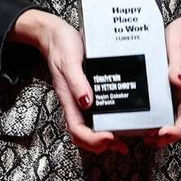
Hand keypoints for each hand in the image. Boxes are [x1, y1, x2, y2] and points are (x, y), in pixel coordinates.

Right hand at [10, 9, 128, 154]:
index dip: (93, 140)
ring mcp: (82, 100)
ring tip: (125, 141)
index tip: (110, 138)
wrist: (56, 35)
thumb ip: (77, 81)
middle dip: (102, 145)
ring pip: (92, 128)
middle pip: (84, 135)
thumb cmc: (60, 46)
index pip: (77, 130)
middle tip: (122, 146)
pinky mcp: (90, 93)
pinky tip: (123, 120)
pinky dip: (110, 122)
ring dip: (107, 139)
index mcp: (68, 99)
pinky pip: (98, 114)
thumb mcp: (69, 61)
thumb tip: (86, 102)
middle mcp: (76, 104)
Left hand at [148, 11, 180, 147]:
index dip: (177, 130)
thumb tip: (178, 82)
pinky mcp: (166, 90)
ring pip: (171, 120)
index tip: (163, 133)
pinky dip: (154, 119)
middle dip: (166, 137)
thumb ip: (179, 65)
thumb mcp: (180, 48)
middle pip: (179, 124)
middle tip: (149, 139)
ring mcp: (174, 94)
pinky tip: (141, 120)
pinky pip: (162, 109)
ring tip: (143, 135)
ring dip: (160, 132)